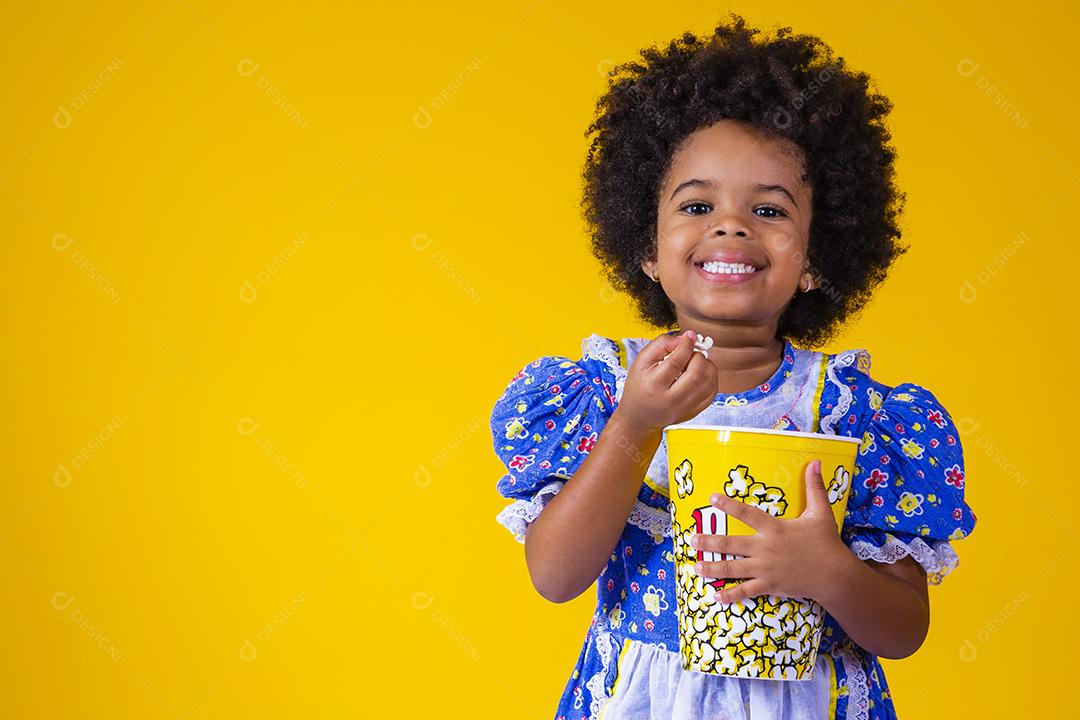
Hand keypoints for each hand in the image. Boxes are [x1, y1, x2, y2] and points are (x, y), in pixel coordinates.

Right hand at [615, 331, 717, 432]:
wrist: (640, 415)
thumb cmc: (640, 385)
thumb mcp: (642, 361)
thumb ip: (661, 344)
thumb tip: (686, 338)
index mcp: (654, 385)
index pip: (676, 362)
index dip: (686, 345)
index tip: (690, 336)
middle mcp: (671, 400)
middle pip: (696, 374)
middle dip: (698, 357)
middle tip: (691, 354)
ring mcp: (685, 408)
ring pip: (709, 383)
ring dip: (707, 366)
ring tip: (695, 364)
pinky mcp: (695, 411)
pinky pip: (712, 391)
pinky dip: (710, 378)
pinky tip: (699, 374)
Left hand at [690, 460, 851, 604]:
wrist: (835, 575)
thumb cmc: (826, 543)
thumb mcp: (821, 512)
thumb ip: (814, 487)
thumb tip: (815, 462)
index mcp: (774, 528)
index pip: (747, 513)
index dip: (728, 505)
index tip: (711, 497)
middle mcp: (765, 548)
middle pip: (731, 543)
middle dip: (709, 541)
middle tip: (691, 539)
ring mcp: (765, 568)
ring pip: (732, 569)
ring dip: (712, 568)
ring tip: (695, 567)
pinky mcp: (769, 585)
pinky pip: (745, 591)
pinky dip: (730, 595)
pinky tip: (716, 597)